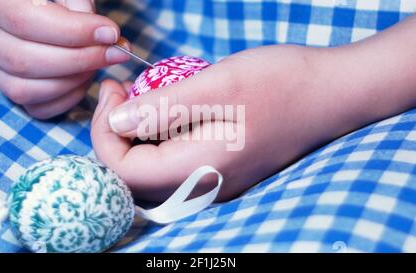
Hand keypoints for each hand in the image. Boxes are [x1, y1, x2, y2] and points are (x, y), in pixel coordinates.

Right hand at [0, 0, 129, 118]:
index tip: (110, 33)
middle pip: (23, 60)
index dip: (72, 32)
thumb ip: (80, 6)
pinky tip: (84, 80)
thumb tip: (108, 39)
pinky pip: (34, 107)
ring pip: (24, 90)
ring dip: (72, 81)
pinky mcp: (7, 84)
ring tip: (99, 63)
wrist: (31, 2)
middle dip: (79, 60)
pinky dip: (65, 99)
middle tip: (114, 52)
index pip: (23, 22)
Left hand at [91, 45, 342, 201]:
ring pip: (152, 171)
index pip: (125, 171)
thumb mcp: (217, 86)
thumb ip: (162, 109)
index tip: (112, 92)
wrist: (331, 94)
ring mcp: (214, 182)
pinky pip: (174, 164)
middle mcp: (204, 187)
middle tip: (119, 94)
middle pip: (135, 176)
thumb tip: (117, 122)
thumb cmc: (281, 84)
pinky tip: (165, 110)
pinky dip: (156, 139)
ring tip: (138, 98)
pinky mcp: (221, 169)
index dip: (105, 133)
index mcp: (200, 169)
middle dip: (115, 135)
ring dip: (134, 136)